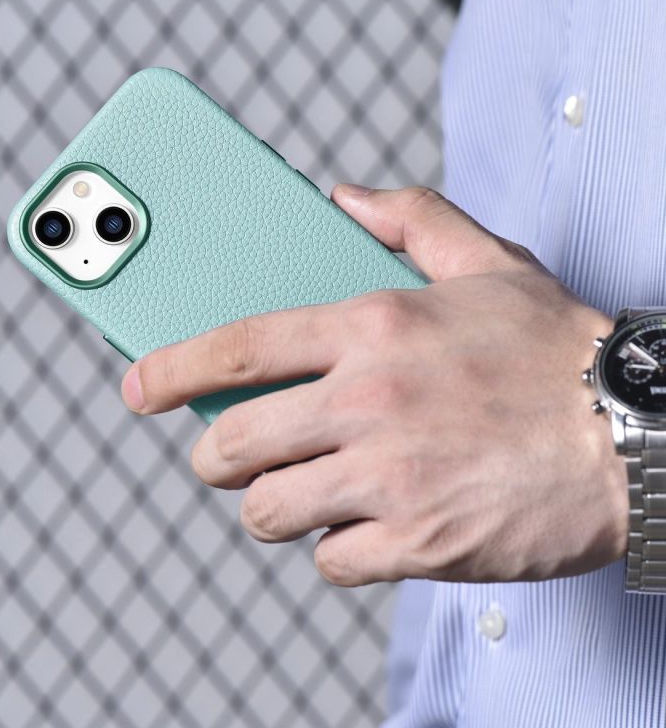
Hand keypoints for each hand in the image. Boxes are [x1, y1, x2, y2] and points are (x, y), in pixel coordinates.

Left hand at [121, 185, 626, 585]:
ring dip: (275, 505)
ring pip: (269, 510)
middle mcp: (368, 400)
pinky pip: (330, 559)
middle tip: (230, 456)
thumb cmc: (557, 351)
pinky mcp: (416, 543)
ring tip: (307, 490)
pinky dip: (337, 547)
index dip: (172, 368)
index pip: (239, 346)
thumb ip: (409, 218)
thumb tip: (344, 196)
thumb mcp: (486, 262)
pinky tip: (369, 523)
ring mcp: (388, 477)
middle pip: (233, 444)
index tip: (140, 386)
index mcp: (373, 327)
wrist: (633, 436)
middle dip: (216, 456)